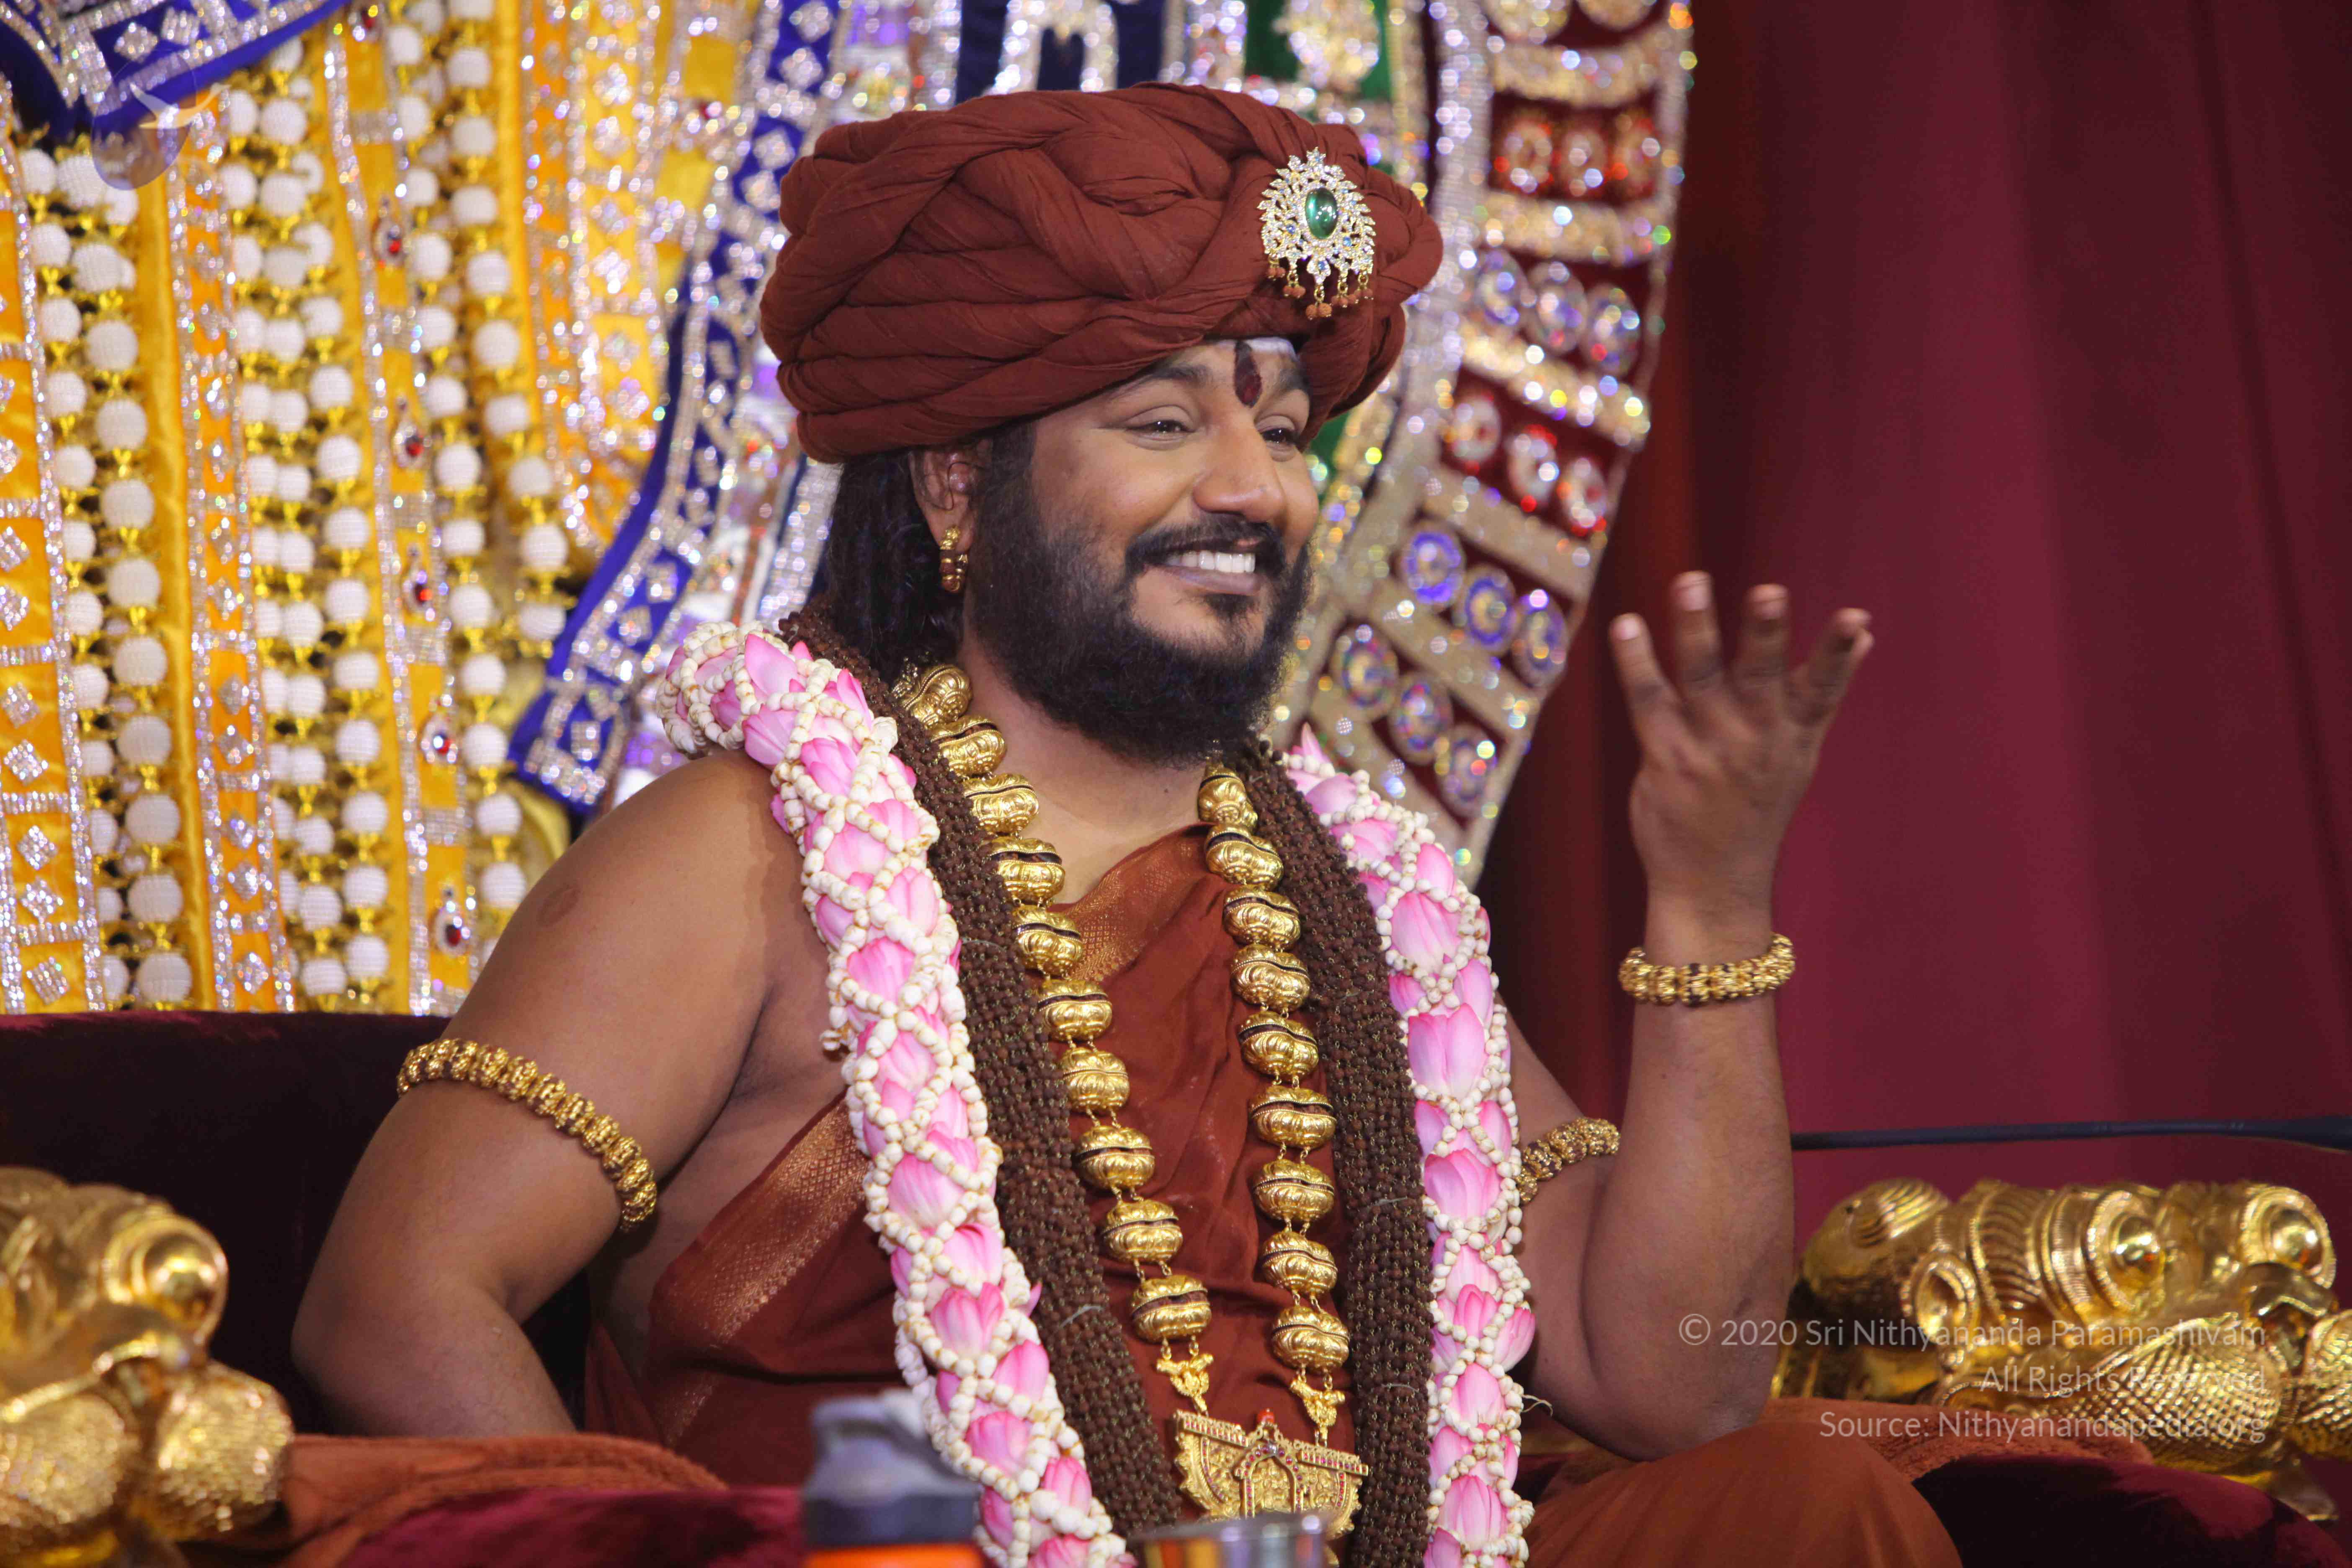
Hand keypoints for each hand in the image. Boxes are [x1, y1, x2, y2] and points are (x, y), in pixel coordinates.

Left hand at [1608, 573, 1872, 923]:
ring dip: (1697, 629)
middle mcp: (1755, 741)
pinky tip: (1627, 625)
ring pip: (1702, 679)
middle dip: (1765, 635)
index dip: (1839, 655)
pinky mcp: (1666, 759)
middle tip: (1769, 591)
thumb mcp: (1800, 754)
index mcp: (1793, 737)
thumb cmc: (1756, 807)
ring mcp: (1709, 751)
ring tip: (1692, 581)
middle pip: (1761, 678)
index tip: (1856, 618)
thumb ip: (1823, 693)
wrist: (1713, 884)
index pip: (1822, 690)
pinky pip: (1649, 702)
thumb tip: (1865, 637)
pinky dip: (1637, 662)